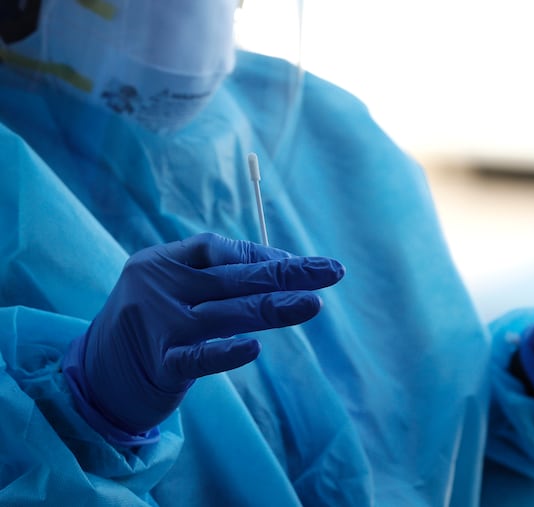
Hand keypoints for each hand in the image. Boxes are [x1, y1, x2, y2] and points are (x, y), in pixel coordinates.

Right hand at [63, 233, 344, 443]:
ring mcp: (157, 326)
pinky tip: (255, 347)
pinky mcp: (158, 366)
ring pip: (225, 314)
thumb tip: (285, 268)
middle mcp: (158, 287)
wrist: (96, 376)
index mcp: (161, 261)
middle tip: (331, 272)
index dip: (261, 255)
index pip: (219, 249)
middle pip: (233, 278)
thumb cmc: (152, 325)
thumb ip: (217, 277)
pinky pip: (197, 359)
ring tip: (314, 304)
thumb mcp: (173, 289)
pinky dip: (225, 352)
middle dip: (286, 274)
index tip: (300, 264)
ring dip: (274, 308)